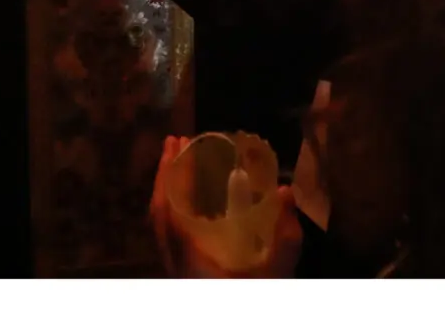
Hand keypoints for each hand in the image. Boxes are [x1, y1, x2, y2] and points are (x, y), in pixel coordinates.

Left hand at [149, 136, 301, 278]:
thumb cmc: (255, 301)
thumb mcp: (277, 273)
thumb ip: (286, 234)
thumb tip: (286, 190)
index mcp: (189, 262)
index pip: (167, 211)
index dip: (169, 176)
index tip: (177, 144)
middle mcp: (174, 265)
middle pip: (157, 214)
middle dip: (165, 175)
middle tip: (176, 142)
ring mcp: (176, 272)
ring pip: (160, 225)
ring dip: (168, 191)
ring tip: (179, 161)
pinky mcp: (183, 275)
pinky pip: (169, 236)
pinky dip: (174, 210)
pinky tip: (189, 198)